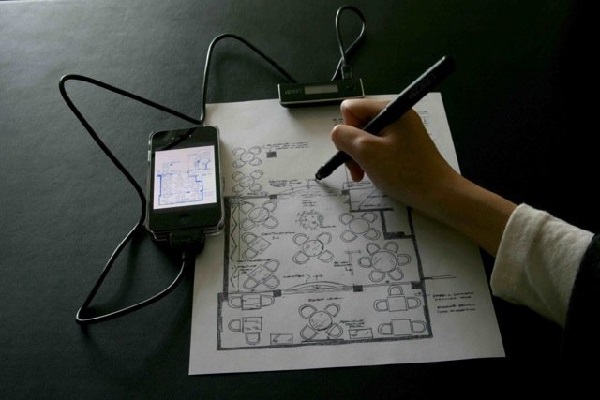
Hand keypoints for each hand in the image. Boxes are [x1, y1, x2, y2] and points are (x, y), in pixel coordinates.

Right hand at [330, 98, 515, 255]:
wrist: (439, 195)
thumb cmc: (404, 172)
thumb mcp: (368, 152)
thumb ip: (345, 137)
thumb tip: (337, 132)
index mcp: (391, 109)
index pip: (351, 108)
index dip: (347, 129)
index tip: (355, 151)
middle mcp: (397, 115)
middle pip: (358, 123)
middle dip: (352, 146)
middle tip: (357, 171)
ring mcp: (402, 131)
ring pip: (366, 138)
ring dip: (360, 157)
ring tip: (365, 176)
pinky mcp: (404, 146)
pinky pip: (378, 147)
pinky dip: (372, 161)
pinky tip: (376, 174)